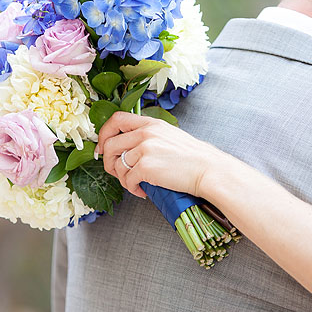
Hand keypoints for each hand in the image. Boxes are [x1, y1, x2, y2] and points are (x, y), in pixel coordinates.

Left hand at [96, 111, 226, 198]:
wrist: (208, 170)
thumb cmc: (193, 158)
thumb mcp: (169, 136)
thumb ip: (149, 136)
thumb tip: (128, 148)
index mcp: (151, 123)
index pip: (116, 119)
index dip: (104, 133)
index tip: (103, 147)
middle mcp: (145, 133)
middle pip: (110, 145)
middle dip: (108, 162)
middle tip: (116, 173)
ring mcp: (145, 149)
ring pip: (117, 165)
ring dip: (122, 179)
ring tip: (135, 184)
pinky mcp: (146, 167)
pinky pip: (128, 180)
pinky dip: (132, 189)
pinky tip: (142, 191)